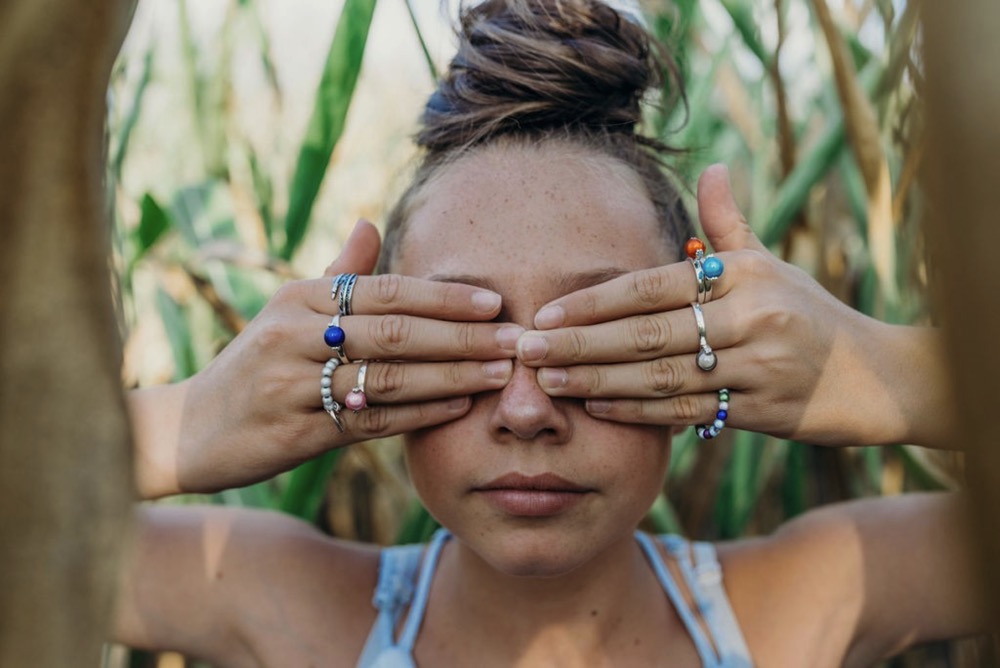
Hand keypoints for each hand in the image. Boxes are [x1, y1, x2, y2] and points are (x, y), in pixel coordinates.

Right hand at [135, 220, 520, 496]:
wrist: (193, 427)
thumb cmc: (256, 361)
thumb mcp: (287, 310)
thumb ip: (338, 272)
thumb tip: (372, 222)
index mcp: (301, 298)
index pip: (386, 292)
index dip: (444, 298)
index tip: (493, 302)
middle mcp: (297, 335)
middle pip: (397, 333)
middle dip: (463, 337)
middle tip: (513, 339)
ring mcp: (296, 385)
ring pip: (391, 377)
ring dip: (454, 375)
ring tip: (500, 373)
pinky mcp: (299, 432)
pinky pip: (373, 421)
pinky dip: (421, 414)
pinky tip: (460, 407)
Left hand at [515, 165, 950, 446]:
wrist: (875, 375)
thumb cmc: (809, 312)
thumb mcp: (771, 263)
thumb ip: (728, 223)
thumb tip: (713, 167)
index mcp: (743, 274)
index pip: (652, 287)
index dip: (594, 302)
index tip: (546, 312)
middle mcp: (749, 317)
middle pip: (646, 333)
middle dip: (579, 343)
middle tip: (527, 349)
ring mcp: (756, 367)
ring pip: (659, 375)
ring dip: (597, 379)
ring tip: (549, 380)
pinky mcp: (760, 410)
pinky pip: (686, 411)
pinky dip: (638, 410)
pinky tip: (596, 405)